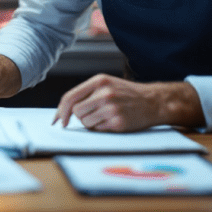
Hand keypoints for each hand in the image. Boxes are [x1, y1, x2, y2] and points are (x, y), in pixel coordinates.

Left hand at [53, 74, 202, 131]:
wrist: (153, 101)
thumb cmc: (127, 93)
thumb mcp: (107, 84)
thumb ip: (87, 93)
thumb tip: (64, 111)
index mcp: (99, 81)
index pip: (70, 97)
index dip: (60, 111)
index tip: (57, 120)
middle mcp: (104, 93)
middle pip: (76, 112)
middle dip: (80, 117)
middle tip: (94, 115)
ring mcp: (111, 108)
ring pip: (86, 122)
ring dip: (91, 123)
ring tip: (105, 116)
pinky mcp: (118, 122)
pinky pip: (98, 129)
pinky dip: (102, 128)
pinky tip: (113, 121)